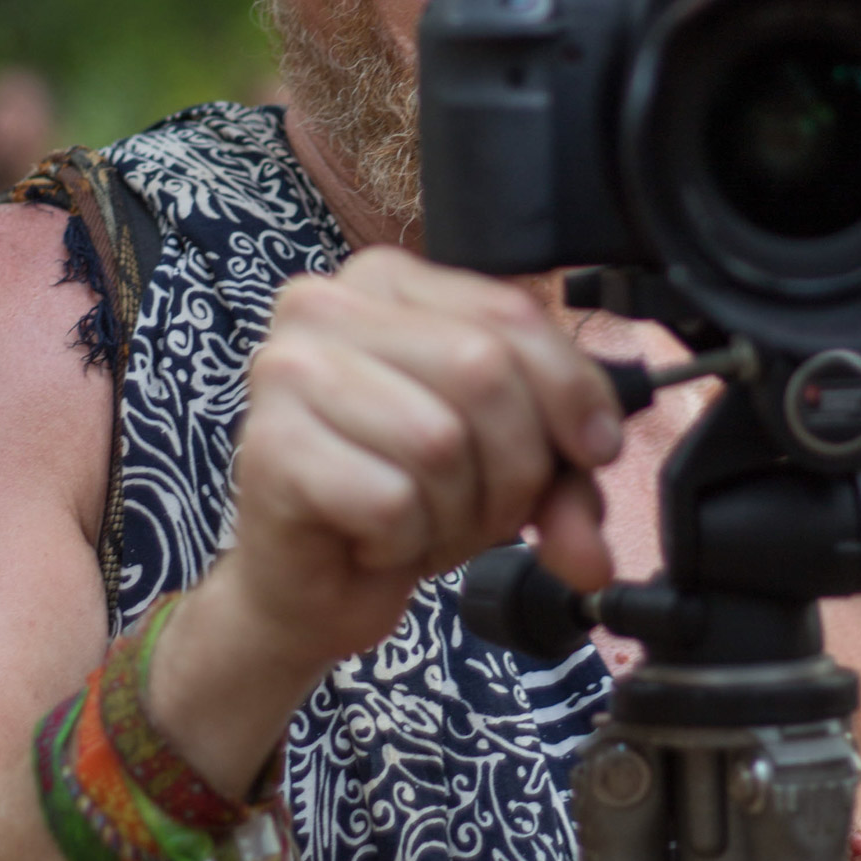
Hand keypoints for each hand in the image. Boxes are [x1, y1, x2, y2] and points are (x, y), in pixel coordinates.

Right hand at [226, 247, 623, 679]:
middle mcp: (327, 304)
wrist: (306, 581)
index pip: (512, 312)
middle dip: (513, 464)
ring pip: (438, 440)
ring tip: (422, 522)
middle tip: (485, 509)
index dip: (572, 390)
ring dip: (455, 512)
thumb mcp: (505, 463)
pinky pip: (391, 502)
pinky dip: (403, 543)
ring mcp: (288, 371)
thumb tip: (589, 550)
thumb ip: (563, 480)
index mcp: (387, 280)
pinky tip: (373, 540)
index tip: (592, 450)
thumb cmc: (399, 495)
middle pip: (482, 369)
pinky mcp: (268, 447)